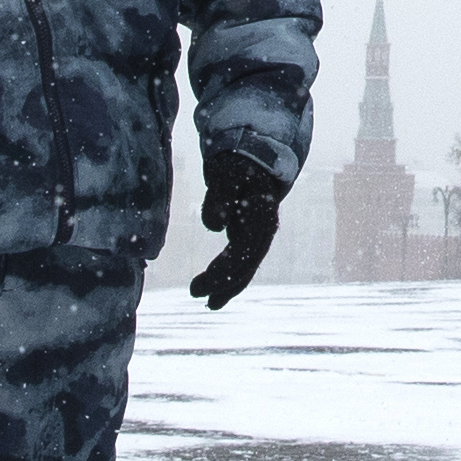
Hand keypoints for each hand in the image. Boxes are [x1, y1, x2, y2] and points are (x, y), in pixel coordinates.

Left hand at [186, 141, 287, 309]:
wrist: (254, 156)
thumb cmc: (237, 165)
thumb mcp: (227, 174)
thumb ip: (220, 197)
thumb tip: (215, 225)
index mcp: (261, 216)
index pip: (244, 251)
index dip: (223, 270)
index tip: (201, 284)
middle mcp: (265, 229)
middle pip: (246, 263)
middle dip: (223, 282)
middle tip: (195, 293)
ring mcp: (259, 234)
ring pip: (247, 267)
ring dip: (228, 286)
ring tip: (208, 304)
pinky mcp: (249, 236)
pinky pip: (242, 263)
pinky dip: (230, 279)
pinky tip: (215, 293)